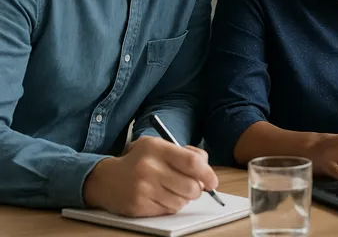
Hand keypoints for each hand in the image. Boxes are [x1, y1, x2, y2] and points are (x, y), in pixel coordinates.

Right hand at [83, 136, 217, 216]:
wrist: (105, 179)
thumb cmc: (139, 160)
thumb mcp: (159, 146)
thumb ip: (185, 153)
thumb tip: (206, 169)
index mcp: (156, 148)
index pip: (192, 162)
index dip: (207, 174)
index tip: (212, 181)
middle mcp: (149, 168)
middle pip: (190, 186)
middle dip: (197, 190)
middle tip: (193, 187)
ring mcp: (142, 188)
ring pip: (181, 201)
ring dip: (183, 198)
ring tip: (173, 190)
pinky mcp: (138, 206)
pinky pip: (168, 210)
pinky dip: (170, 206)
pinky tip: (161, 197)